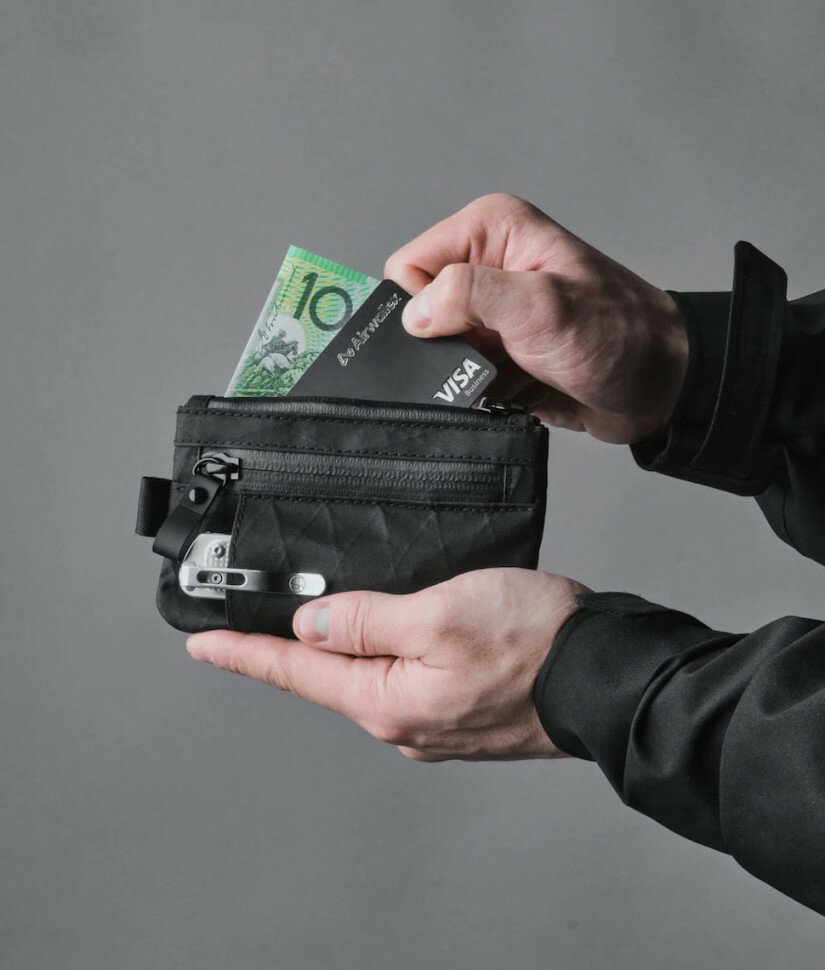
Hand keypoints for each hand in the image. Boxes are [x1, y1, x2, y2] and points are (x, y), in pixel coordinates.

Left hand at [186, 569, 587, 761]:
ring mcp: (434, 720)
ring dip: (344, 644)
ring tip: (323, 615)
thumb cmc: (534, 643)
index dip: (244, 652)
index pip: (295, 671)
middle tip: (257, 614)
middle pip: (328, 675)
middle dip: (291, 646)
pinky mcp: (461, 708)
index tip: (201, 644)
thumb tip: (311, 623)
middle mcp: (404, 721)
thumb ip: (365, 619)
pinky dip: (387, 650)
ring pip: (370, 673)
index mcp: (387, 700)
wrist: (605, 673)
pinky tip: (391, 630)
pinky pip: (404, 676)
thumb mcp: (437, 613)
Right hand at [386, 193, 687, 443]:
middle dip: (440, 345)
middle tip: (485, 359)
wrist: (658, 386)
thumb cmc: (617, 335)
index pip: (410, 265)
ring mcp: (492, 315)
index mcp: (490, 233)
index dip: (419, 305)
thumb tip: (413, 314)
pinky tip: (511, 391)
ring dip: (461, 373)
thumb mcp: (540, 306)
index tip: (455, 333)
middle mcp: (486, 268)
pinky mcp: (498, 354)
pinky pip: (458, 378)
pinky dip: (476, 392)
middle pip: (419, 310)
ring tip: (507, 375)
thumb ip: (468, 297)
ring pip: (435, 351)